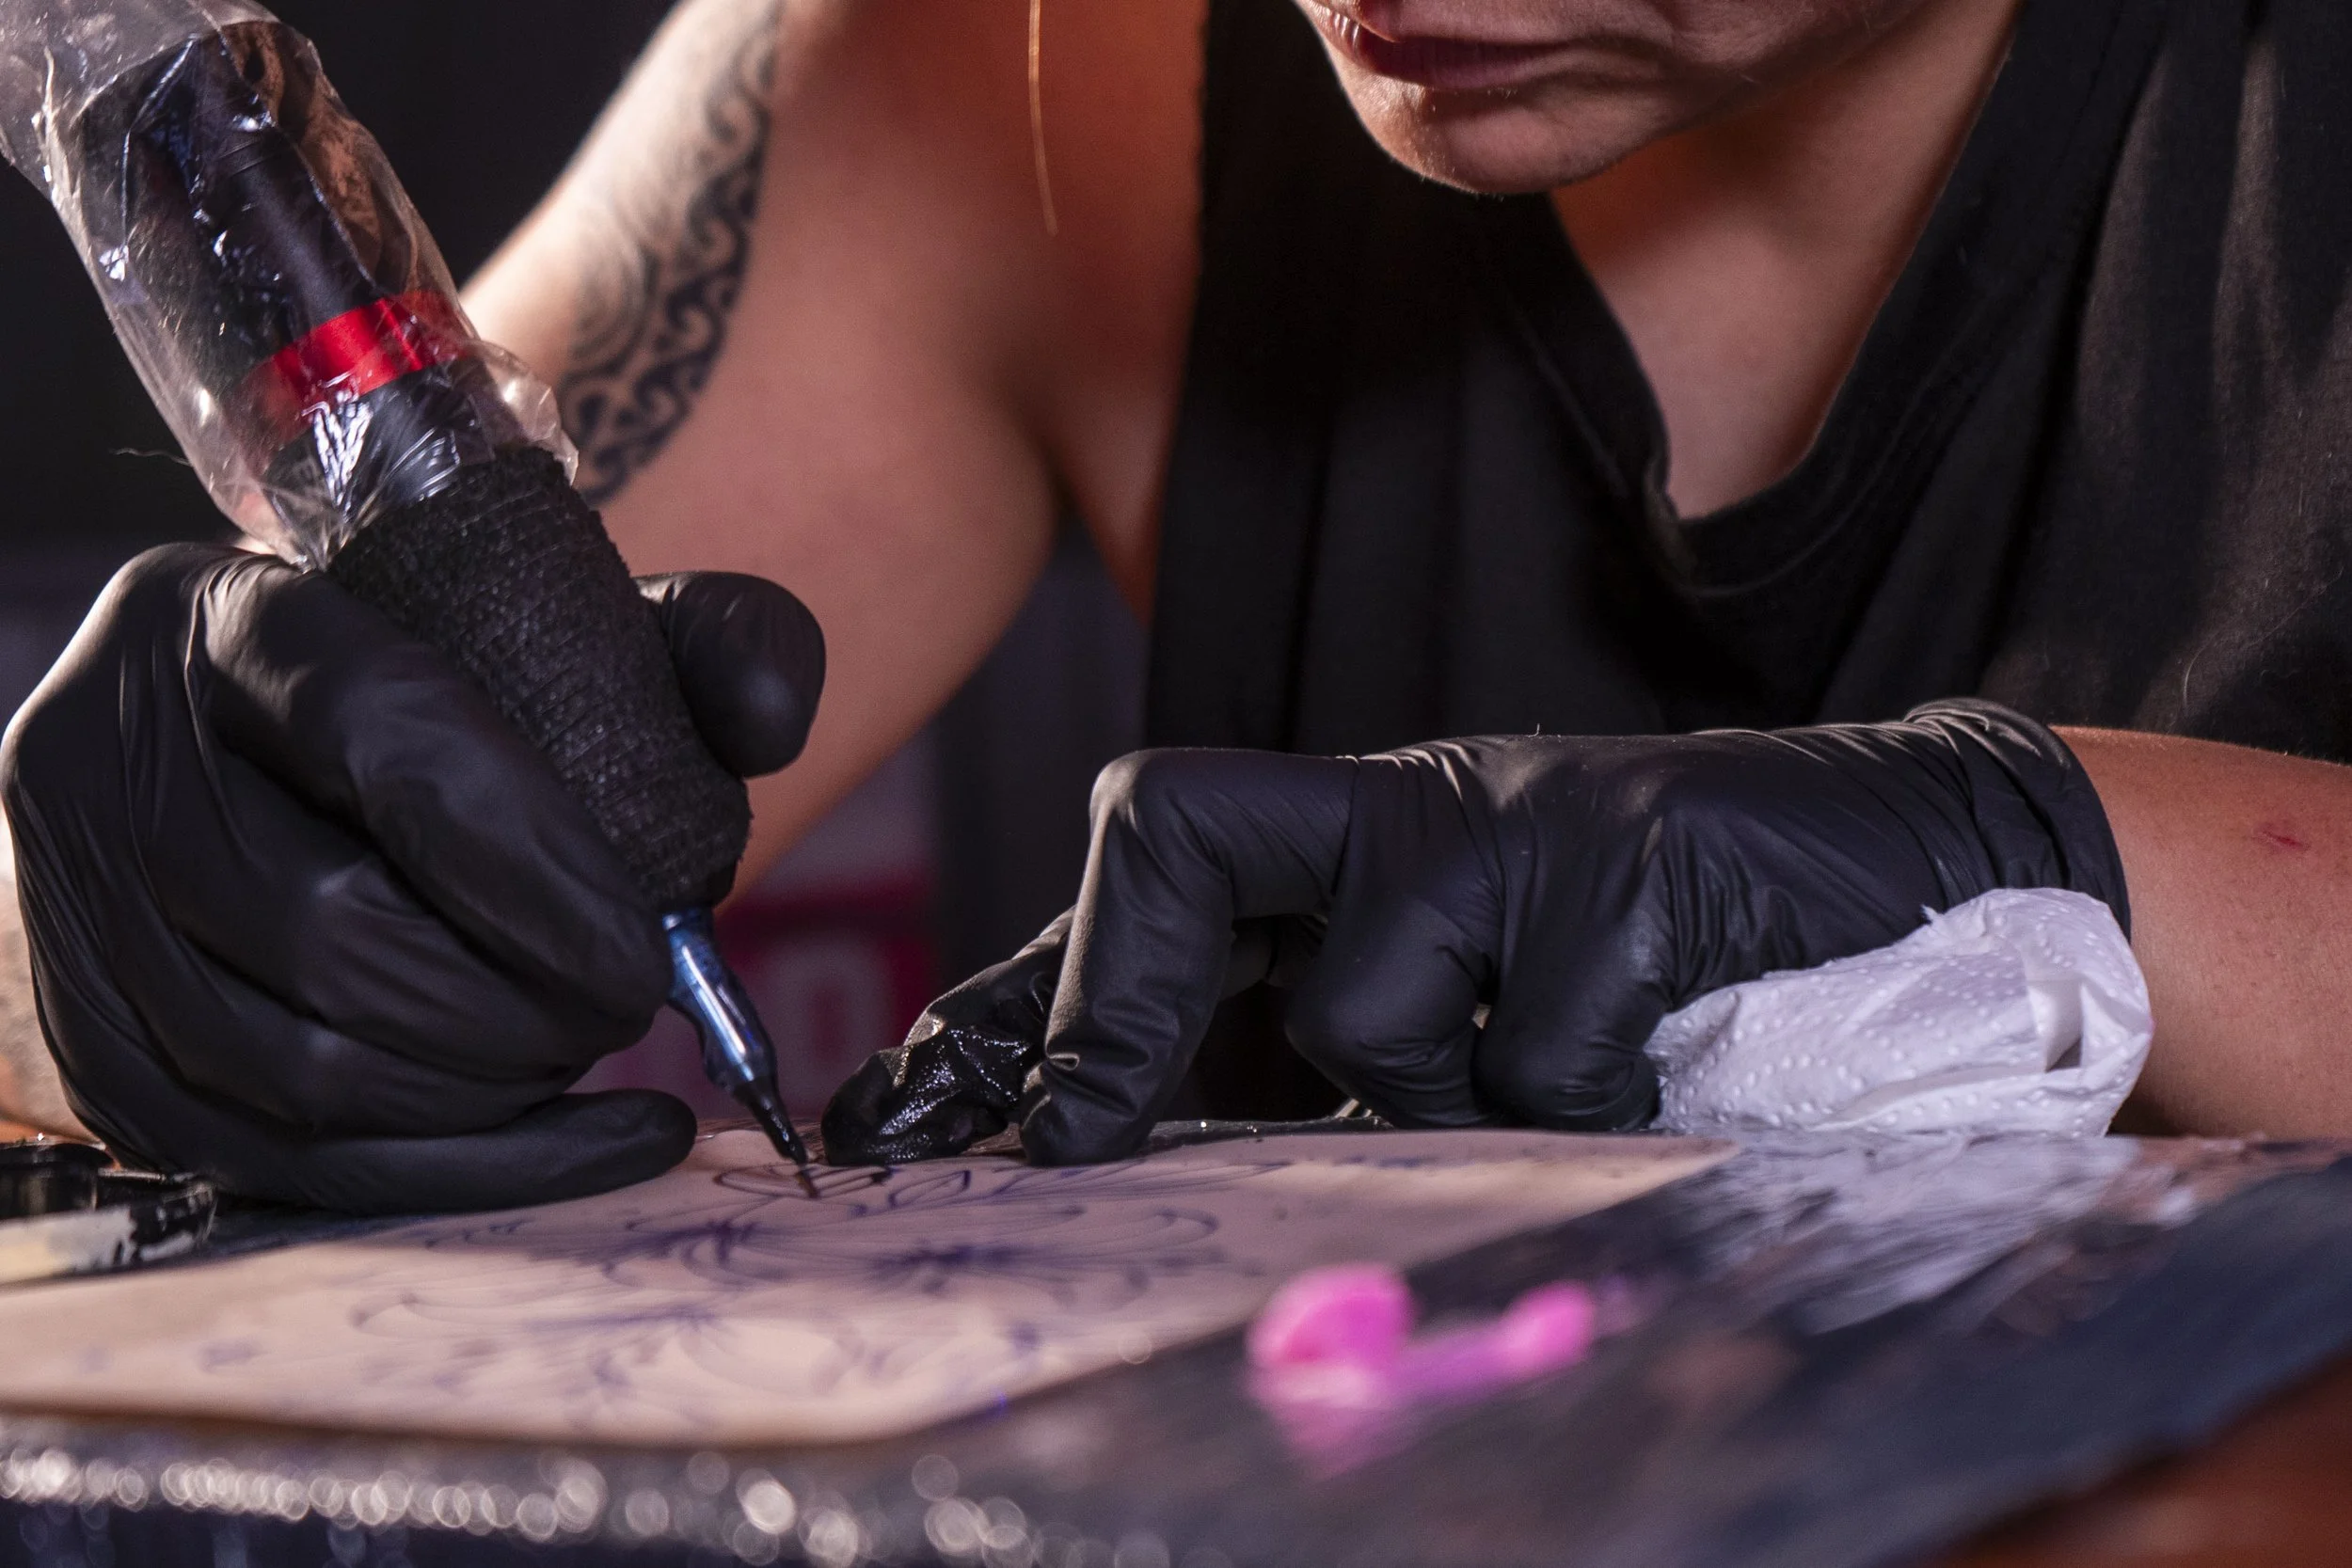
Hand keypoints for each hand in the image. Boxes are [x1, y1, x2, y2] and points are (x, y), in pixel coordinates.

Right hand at [1, 545, 822, 1211]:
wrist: (248, 756)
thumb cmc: (441, 692)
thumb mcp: (569, 622)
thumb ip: (710, 638)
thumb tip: (772, 719)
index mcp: (228, 621)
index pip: (387, 737)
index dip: (532, 864)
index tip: (643, 947)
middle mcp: (109, 760)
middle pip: (330, 925)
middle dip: (516, 1001)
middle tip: (625, 1005)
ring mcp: (74, 916)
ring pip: (296, 1062)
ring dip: (483, 1092)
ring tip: (582, 1052)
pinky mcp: (89, 1054)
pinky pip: (277, 1162)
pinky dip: (450, 1174)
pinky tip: (581, 1145)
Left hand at [824, 702, 2126, 1165]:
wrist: (1893, 861)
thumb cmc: (1651, 951)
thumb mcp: (1460, 998)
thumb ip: (1316, 1050)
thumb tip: (1146, 1150)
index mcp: (1345, 842)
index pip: (1126, 884)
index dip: (1006, 1002)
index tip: (908, 1120)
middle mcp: (1401, 805)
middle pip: (1165, 827)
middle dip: (1114, 1000)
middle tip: (1089, 1131)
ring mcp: (1510, 818)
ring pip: (1359, 998)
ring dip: (1430, 1096)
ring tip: (1536, 1083)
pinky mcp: (1628, 858)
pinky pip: (1537, 1050)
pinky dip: (1576, 1102)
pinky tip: (1639, 1064)